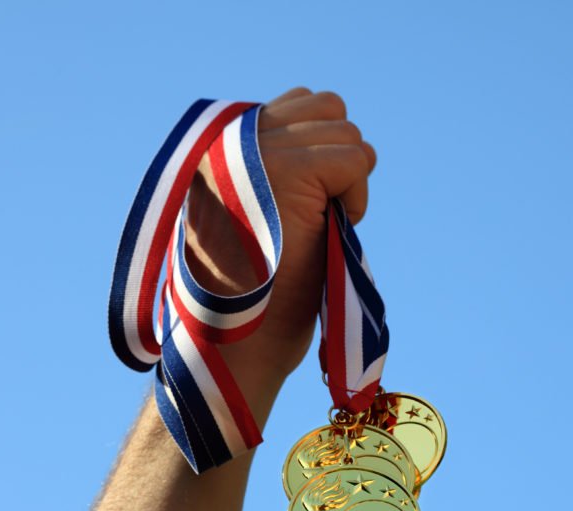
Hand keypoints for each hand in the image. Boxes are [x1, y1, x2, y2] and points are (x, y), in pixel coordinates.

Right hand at [185, 88, 376, 386]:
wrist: (232, 344)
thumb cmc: (247, 297)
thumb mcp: (248, 217)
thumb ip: (270, 167)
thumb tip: (327, 129)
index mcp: (216, 147)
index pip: (295, 105)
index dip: (319, 152)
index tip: (305, 205)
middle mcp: (231, 139)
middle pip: (326, 108)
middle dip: (337, 161)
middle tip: (319, 217)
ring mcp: (259, 151)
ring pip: (345, 131)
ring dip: (347, 180)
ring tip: (320, 227)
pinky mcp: (291, 171)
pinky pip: (355, 159)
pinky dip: (356, 196)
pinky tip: (331, 230)